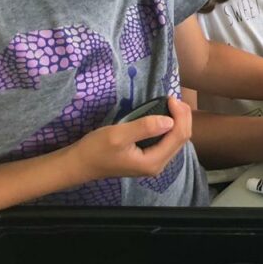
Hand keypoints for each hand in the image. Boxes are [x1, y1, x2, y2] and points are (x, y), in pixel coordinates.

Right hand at [69, 95, 191, 180]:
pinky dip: (170, 128)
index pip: (179, 136)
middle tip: (174, 99)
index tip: (170, 98)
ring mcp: (153, 163)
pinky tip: (166, 116)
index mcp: (153, 162)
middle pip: (181, 139)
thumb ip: (144, 128)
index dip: (180, 115)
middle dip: (183, 117)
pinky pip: (167, 142)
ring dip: (178, 122)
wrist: (79, 164)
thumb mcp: (118, 135)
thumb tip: (170, 121)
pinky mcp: (148, 159)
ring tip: (173, 105)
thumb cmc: (96, 149)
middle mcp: (158, 165)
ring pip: (176, 141)